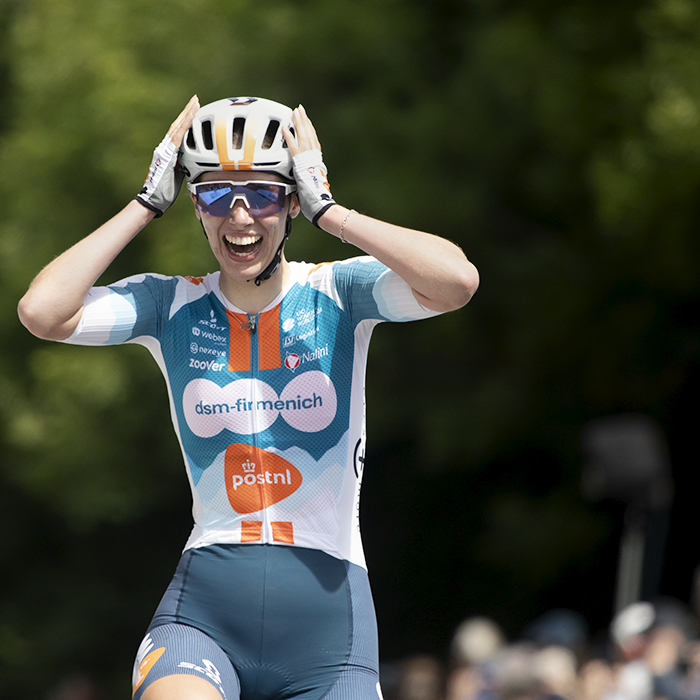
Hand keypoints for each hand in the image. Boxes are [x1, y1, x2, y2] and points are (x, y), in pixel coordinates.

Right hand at [135, 95, 199, 216]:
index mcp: (169, 153)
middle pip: (178, 125)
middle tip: (196, 99)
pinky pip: (178, 137)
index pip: (179, 132)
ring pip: (178, 127)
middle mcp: (165, 148)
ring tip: (195, 103)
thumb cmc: (164, 192)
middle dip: (187, 112)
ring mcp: (165, 150)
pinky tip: (191, 116)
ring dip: (187, 114)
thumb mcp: (178, 175)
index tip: (195, 110)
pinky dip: (185, 126)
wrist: (153, 199)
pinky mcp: (167, 154)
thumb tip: (193, 164)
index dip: (186, 120)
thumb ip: (183, 166)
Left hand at [282, 105, 336, 226]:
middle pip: (309, 135)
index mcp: (317, 163)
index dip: (310, 131)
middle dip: (304, 121)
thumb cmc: (317, 203)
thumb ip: (305, 185)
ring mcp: (308, 159)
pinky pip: (293, 146)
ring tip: (294, 111)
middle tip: (299, 109)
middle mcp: (314, 158)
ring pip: (303, 136)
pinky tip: (284, 127)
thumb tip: (300, 192)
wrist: (320, 204)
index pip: (314, 143)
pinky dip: (289, 136)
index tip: (306, 122)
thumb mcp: (310, 190)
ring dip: (298, 122)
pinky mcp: (301, 163)